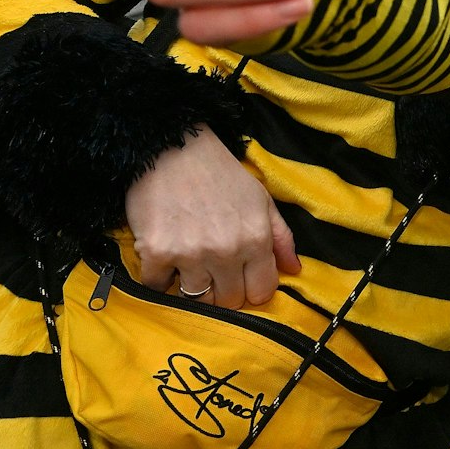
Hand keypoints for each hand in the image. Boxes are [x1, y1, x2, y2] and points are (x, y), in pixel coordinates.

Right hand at [124, 127, 298, 308]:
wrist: (173, 147)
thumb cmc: (220, 173)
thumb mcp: (261, 199)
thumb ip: (281, 237)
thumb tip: (294, 270)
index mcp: (256, 239)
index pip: (262, 291)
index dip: (253, 290)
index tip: (241, 280)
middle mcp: (226, 251)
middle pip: (229, 301)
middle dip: (223, 291)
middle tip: (213, 272)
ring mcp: (190, 254)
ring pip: (195, 300)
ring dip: (192, 287)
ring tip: (190, 264)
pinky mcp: (155, 252)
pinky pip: (158, 288)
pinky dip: (160, 279)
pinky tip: (165, 259)